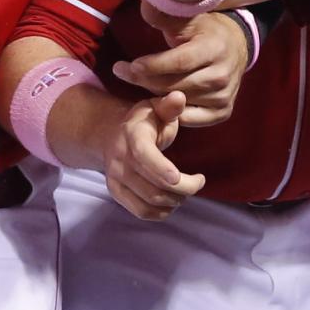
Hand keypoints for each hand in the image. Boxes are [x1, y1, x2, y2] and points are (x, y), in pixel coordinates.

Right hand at [104, 90, 205, 219]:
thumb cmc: (145, 121)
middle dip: (183, 188)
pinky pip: (141, 212)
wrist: (111, 134)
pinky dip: (162, 212)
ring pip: (149, 201)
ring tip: (186, 190)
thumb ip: (170, 106)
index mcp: (132, 135)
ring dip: (175, 200)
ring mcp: (116, 178)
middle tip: (198, 181)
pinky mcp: (116, 193)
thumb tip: (180, 97)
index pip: (143, 155)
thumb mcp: (156, 107)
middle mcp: (120, 159)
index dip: (160, 168)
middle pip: (152, 185)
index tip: (179, 178)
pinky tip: (173, 201)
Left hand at [116, 5, 251, 126]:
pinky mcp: (223, 111)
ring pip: (179, 102)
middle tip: (121, 71)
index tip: (128, 65)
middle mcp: (222, 75)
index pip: (178, 62)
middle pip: (174, 85)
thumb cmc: (206, 31)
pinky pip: (190, 120)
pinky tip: (159, 100)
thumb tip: (145, 3)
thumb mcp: (188, 19)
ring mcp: (224, 96)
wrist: (237, 47)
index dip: (152, 65)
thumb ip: (165, 16)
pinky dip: (172, 112)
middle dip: (143, 79)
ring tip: (139, 82)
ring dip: (155, 95)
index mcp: (214, 49)